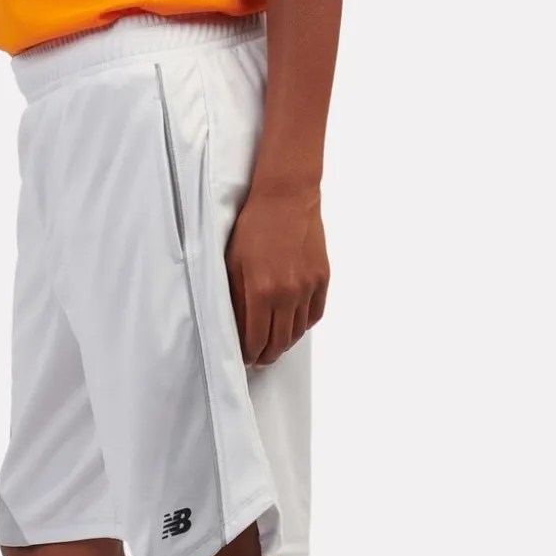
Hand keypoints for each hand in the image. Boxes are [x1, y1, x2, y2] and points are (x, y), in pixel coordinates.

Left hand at [225, 186, 329, 366]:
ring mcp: (308, 287)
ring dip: (285, 343)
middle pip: (279, 342)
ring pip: (298, 332)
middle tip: (258, 359)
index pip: (256, 339)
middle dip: (266, 355)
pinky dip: (303, 326)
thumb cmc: (254, 225)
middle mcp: (287, 294)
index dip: (249, 354)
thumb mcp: (233, 263)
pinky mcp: (322, 279)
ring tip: (274, 345)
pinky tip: (292, 326)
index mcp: (261, 291)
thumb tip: (236, 328)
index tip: (245, 359)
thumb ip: (235, 299)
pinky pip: (314, 314)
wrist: (287, 197)